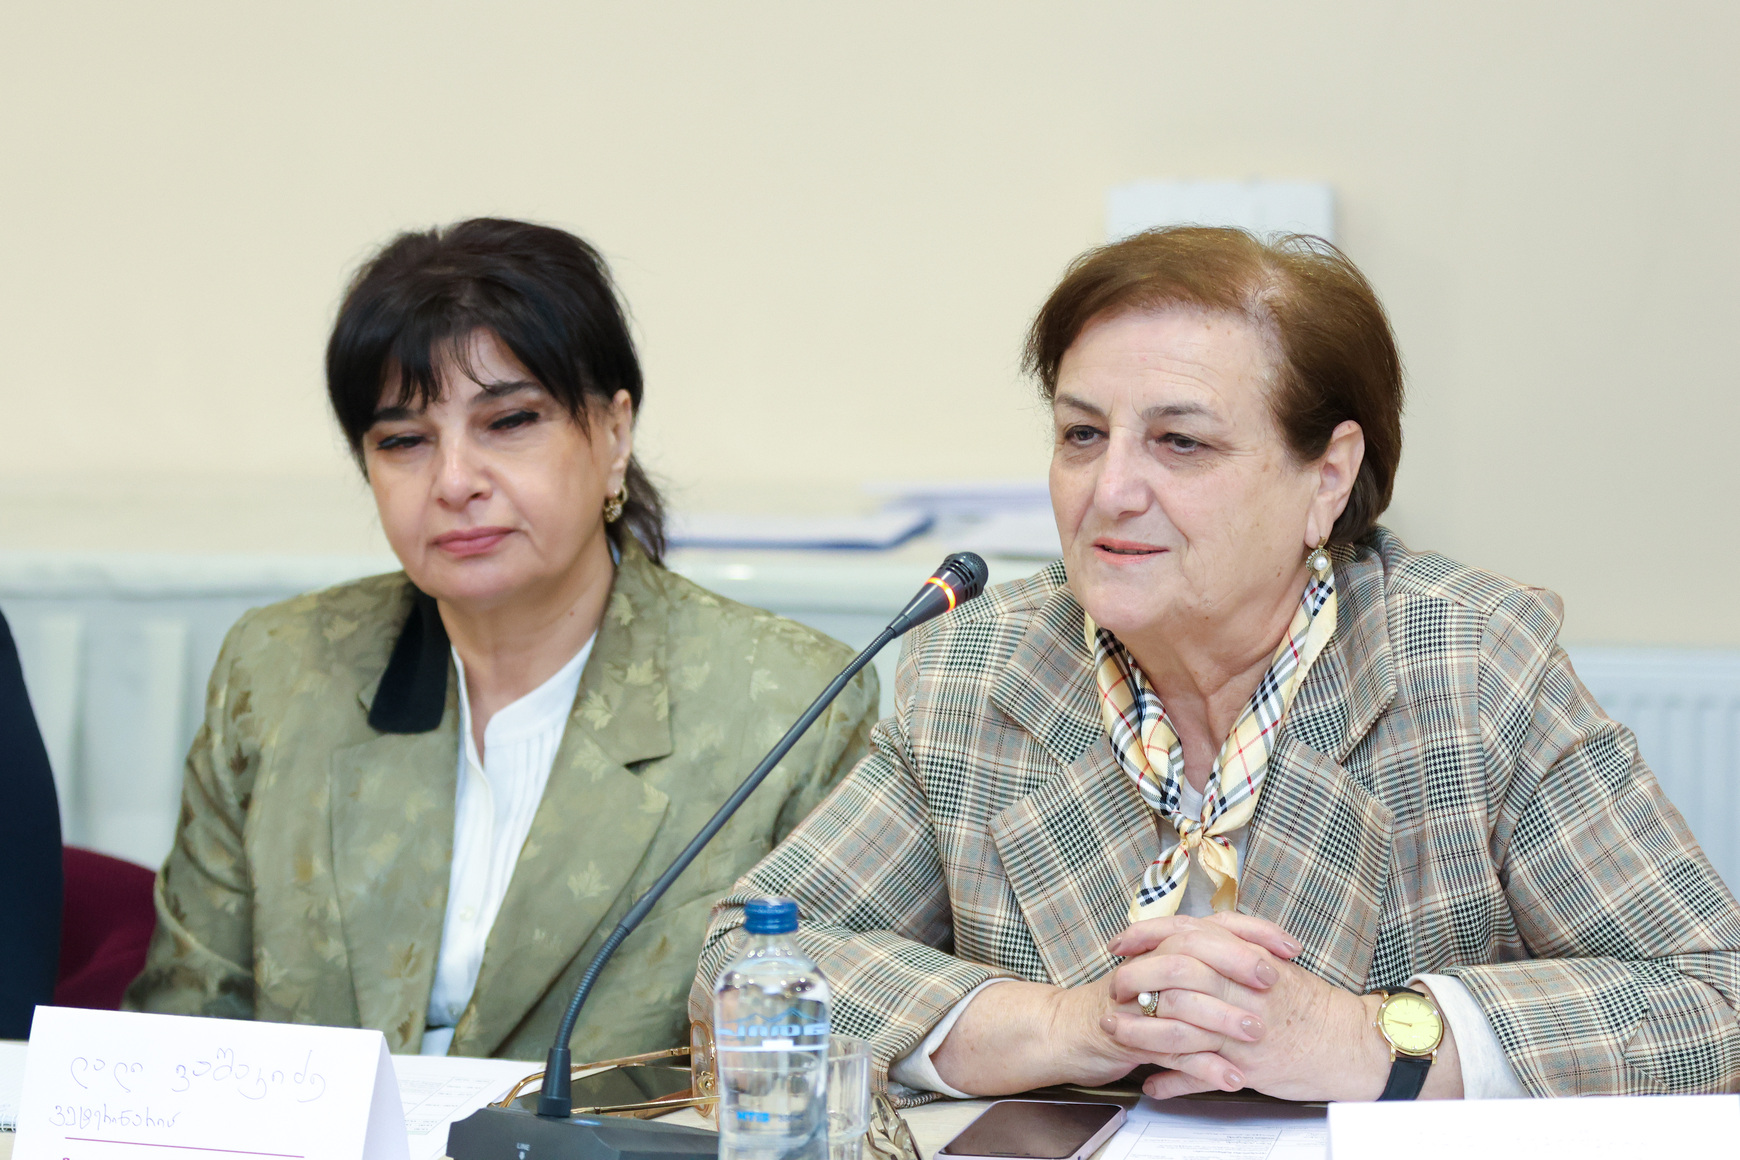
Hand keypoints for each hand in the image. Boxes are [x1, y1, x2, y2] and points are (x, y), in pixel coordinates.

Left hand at [1101, 913, 1395, 1100]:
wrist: (1351, 1043)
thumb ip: (1229, 949)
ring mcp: (1242, 1026)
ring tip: (1116, 1033)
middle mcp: (1241, 986)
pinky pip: (1200, 1072)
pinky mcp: (1247, 1064)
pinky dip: (1171, 1080)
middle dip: (1137, 978)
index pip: (1186, 932)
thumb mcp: (1269, 962)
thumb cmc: (1309, 1005)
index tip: (1119, 942)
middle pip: (1175, 971)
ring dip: (1141, 1031)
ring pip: (1179, 1024)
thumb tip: (1187, 940)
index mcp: (1245, 956)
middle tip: (1115, 986)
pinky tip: (1153, 1083)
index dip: (1145, 934)